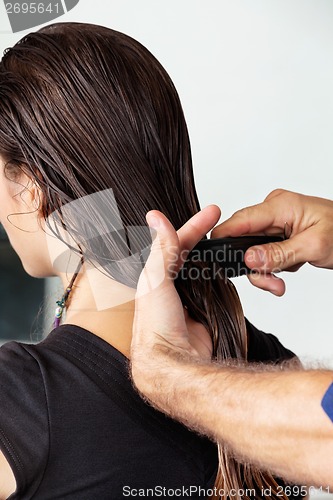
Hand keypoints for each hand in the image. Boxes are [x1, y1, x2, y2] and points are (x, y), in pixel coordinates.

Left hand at [131, 205, 220, 395]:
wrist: (174, 365)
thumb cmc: (156, 327)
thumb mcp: (156, 281)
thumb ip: (161, 249)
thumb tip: (155, 217)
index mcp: (155, 276)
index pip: (176, 242)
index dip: (194, 226)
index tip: (213, 211)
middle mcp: (170, 286)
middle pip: (190, 253)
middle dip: (204, 235)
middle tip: (221, 218)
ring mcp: (188, 299)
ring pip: (203, 269)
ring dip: (214, 255)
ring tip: (227, 241)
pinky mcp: (204, 313)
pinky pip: (215, 289)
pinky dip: (222, 277)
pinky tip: (228, 270)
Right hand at [211, 189, 332, 295]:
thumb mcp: (314, 247)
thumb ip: (279, 253)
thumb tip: (249, 258)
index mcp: (280, 205)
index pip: (241, 220)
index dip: (224, 237)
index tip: (216, 256)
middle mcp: (274, 211)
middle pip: (244, 239)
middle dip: (254, 265)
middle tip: (271, 284)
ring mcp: (276, 222)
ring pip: (252, 249)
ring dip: (264, 270)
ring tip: (279, 283)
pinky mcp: (279, 233)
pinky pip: (263, 251)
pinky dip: (272, 266)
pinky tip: (288, 269)